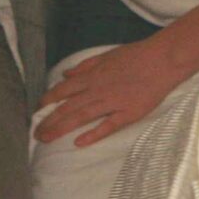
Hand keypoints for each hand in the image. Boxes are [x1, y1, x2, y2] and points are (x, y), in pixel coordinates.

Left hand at [36, 33, 198, 147]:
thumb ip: (84, 66)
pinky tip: (79, 143)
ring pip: (82, 117)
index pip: (63, 91)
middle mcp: (98, 89)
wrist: (163, 59)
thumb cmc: (135, 56)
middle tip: (36, 134)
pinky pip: (108, 125)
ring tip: (47, 139)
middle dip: (49, 121)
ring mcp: (113, 102)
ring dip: (62, 128)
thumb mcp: (106, 56)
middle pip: (68, 107)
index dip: (48, 102)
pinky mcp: (128, 113)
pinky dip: (93, 134)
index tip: (37, 112)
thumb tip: (65, 75)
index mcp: (92, 76)